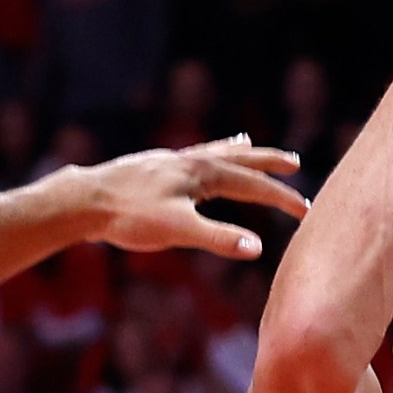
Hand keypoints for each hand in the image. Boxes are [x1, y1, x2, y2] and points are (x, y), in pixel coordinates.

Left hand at [65, 139, 307, 259]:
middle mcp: (190, 162)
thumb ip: (218, 239)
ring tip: (248, 144)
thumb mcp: (178, 232)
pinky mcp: (151, 170)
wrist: (84, 201)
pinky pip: (187, 158)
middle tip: (294, 162)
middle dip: (267, 163)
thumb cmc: (129, 217)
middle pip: (238, 159)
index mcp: (202, 174)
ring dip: (235, 152)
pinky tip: (193, 160)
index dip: (282, 199)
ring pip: (212, 154)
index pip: (253, 185)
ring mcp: (170, 163)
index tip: (307, 212)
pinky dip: (200, 156)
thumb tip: (258, 248)